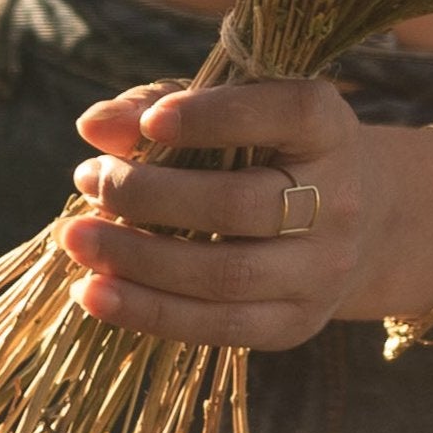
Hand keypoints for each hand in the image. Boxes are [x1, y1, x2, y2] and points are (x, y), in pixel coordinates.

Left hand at [56, 78, 432, 349]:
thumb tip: (94, 128)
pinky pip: (219, 327)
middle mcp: (339, 200)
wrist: (358, 222)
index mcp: (329, 128)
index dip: (218, 116)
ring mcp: (322, 270)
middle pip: (239, 204)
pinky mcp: (297, 323)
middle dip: (149, 195)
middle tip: (87, 178)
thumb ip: (159, 105)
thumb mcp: (228, 109)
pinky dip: (148, 312)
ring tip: (75, 238)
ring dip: (137, 260)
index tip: (153, 122)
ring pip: (225, 275)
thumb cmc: (268, 149)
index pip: (286, 114)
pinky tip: (94, 293)